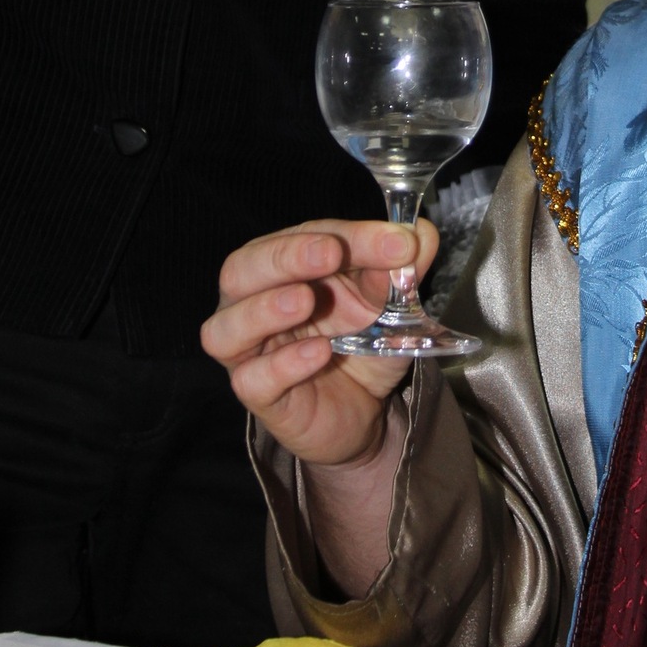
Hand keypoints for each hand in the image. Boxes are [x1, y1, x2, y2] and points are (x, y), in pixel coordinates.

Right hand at [202, 218, 437, 467]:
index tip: (394, 241)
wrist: (368, 413)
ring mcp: (251, 352)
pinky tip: (317, 353)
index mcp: (284, 267)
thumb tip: (421, 233)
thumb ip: (402, 271)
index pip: (304, 237)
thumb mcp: (392, 307)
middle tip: (329, 252)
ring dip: (264, 308)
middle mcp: (254, 302)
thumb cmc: (363, 345)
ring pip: (226, 327)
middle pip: (242, 269)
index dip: (347, 234)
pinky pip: (252, 379)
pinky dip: (282, 364)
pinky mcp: (259, 396)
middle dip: (285, 256)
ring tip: (304, 300)